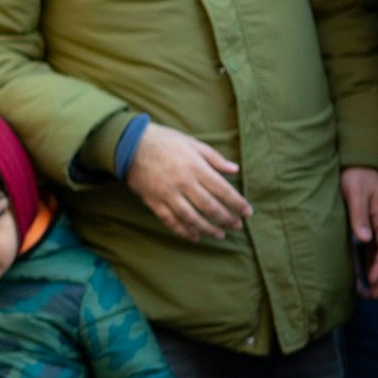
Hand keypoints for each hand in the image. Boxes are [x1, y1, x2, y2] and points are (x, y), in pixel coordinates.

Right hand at [124, 123, 251, 241]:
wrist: (130, 144)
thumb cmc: (164, 141)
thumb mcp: (192, 143)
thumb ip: (214, 158)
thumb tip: (235, 170)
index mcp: (195, 167)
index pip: (222, 190)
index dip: (237, 203)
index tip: (247, 212)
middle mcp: (183, 182)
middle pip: (209, 206)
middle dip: (226, 219)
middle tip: (237, 226)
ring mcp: (167, 194)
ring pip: (191, 217)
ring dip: (208, 229)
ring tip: (220, 235)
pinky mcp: (154, 201)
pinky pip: (170, 220)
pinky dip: (183, 231)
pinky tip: (194, 236)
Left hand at [342, 166, 377, 297]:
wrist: (357, 162)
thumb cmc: (355, 175)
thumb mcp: (354, 193)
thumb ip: (358, 215)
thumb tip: (364, 239)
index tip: (373, 281)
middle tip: (373, 296)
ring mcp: (376, 225)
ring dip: (374, 272)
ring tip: (369, 292)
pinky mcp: (367, 225)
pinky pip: (370, 248)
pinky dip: (367, 262)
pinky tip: (362, 274)